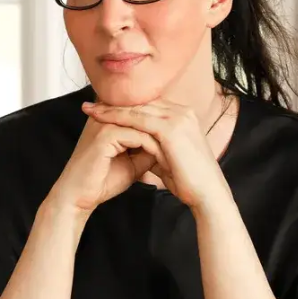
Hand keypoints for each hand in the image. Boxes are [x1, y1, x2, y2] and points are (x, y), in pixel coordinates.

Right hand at [48, 116, 169, 214]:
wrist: (80, 196)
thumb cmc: (103, 180)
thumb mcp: (133, 163)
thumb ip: (147, 149)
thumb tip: (168, 144)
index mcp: (112, 120)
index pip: (144, 115)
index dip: (162, 129)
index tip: (180, 144)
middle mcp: (108, 117)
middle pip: (146, 116)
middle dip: (165, 133)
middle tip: (184, 147)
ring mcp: (106, 123)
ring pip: (144, 124)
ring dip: (161, 140)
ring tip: (177, 155)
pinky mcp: (105, 135)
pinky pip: (137, 136)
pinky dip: (152, 148)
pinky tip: (163, 161)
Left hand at [82, 99, 230, 208]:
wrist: (208, 195)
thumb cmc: (189, 182)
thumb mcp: (168, 159)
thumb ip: (155, 149)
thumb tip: (139, 149)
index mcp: (184, 116)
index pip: (148, 106)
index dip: (125, 108)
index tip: (103, 110)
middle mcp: (182, 111)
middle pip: (141, 103)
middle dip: (114, 104)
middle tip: (90, 104)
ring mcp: (178, 117)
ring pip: (136, 108)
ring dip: (110, 109)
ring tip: (89, 110)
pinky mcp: (171, 128)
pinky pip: (137, 118)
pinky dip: (117, 118)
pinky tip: (101, 119)